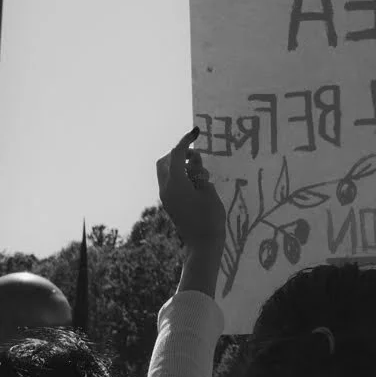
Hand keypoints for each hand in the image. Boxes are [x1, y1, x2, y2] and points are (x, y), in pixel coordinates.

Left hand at [157, 129, 226, 250]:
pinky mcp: (169, 204)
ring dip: (179, 165)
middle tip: (197, 158)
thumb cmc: (210, 218)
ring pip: (165, 172)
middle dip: (179, 154)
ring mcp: (166, 197)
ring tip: (199, 173)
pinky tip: (196, 184)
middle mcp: (166, 188)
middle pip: (165, 161)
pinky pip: (170, 182)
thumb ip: (199, 173)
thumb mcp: (209, 191)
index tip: (196, 131)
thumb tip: (193, 161)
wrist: (202, 245)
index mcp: (176, 183)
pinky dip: (180, 176)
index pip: (177, 154)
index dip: (186, 141)